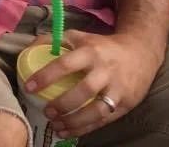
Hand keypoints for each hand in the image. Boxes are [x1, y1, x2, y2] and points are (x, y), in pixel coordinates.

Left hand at [23, 31, 161, 139]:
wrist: (140, 53)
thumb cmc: (101, 46)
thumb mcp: (79, 37)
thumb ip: (53, 41)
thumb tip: (28, 50)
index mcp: (89, 51)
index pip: (65, 64)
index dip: (46, 76)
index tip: (29, 87)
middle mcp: (104, 70)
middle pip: (84, 90)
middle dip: (63, 104)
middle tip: (46, 111)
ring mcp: (117, 88)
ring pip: (97, 110)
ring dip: (74, 121)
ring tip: (56, 126)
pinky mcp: (126, 103)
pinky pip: (104, 119)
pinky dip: (85, 128)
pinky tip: (69, 131)